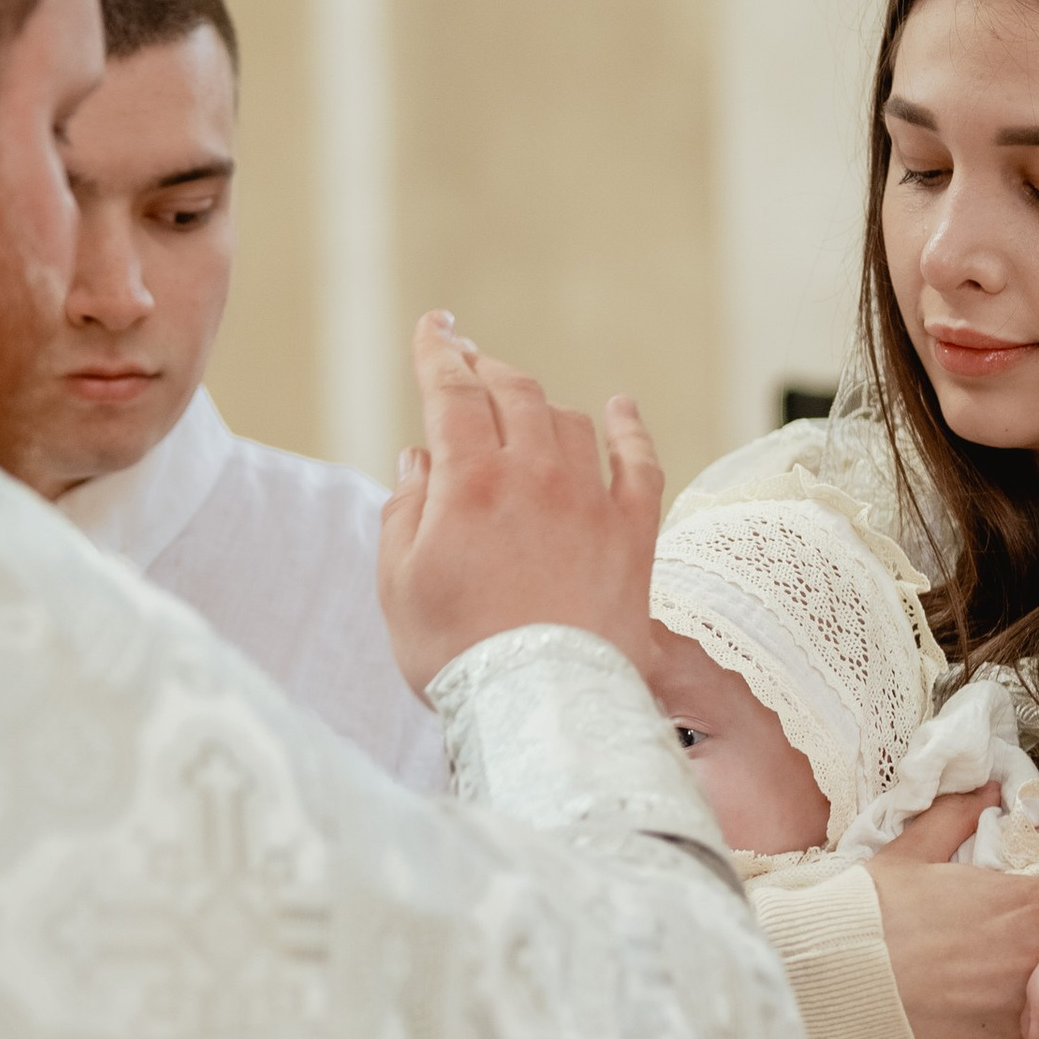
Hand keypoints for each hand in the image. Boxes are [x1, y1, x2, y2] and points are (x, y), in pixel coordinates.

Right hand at [378, 315, 663, 693]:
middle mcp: (536, 475)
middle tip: (469, 359)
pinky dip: (628, 428)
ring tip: (521, 402)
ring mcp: (592, 501)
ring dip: (540, 401)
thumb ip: (405, 511)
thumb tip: (419, 459)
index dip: (440, 352)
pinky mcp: (634, 534)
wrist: (544, 711)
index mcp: (471, 481)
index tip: (433, 327)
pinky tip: (620, 407)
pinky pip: (639, 462)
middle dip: (486, 367)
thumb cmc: (458, 655)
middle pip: (514, 394)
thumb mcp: (399, 586)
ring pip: (569, 421)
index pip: (453, 392)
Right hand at [868, 792, 1038, 1038]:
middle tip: (979, 966)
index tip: (995, 927)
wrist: (836, 972)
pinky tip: (964, 1033)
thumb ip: (959, 815)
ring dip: (1020, 1007)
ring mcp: (1029, 1010)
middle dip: (1027, 963)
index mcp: (1030, 902)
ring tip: (972, 1002)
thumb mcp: (913, 850)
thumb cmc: (872, 908)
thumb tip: (992, 786)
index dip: (1026, 919)